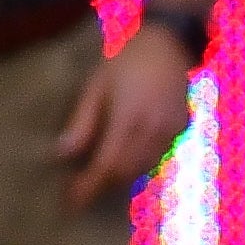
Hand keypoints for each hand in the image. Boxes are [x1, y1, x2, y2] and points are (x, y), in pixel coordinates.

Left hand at [56, 23, 196, 209]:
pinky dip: (140, 164)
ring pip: (144, 167)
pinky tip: (126, 162)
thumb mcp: (97, 86)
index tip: (72, 202)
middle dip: (102, 186)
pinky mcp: (180, 128)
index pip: (106, 165)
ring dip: (121, 177)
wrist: (170, 42)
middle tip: (80, 193)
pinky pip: (158, 155)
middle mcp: (153, 130)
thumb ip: (83, 122)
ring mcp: (171, 130)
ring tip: (100, 181)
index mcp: (129, 119)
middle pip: (126, 172)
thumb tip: (63, 154)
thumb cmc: (126, 60)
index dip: (88, 186)